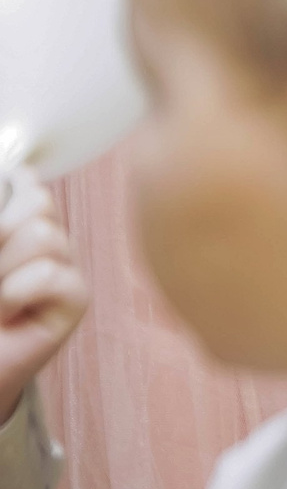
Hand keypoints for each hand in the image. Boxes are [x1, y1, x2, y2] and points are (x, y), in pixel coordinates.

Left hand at [0, 172, 87, 424]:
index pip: (27, 183)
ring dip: (4, 269)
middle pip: (39, 201)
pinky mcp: (77, 298)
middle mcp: (45, 242)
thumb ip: (0, 220)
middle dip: (3, 231)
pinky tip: (8, 314)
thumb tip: (21, 174)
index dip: (15, 185)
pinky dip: (17, 293)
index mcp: (16, 225)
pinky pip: (52, 273)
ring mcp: (64, 267)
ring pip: (43, 235)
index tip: (8, 197)